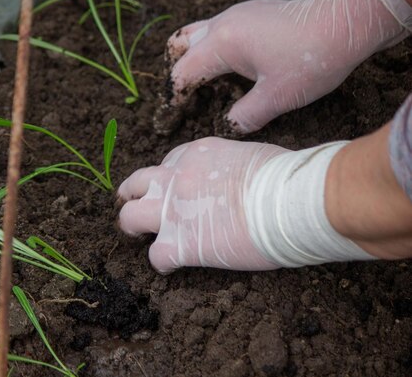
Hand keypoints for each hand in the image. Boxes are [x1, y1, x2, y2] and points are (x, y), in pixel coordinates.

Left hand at [117, 138, 284, 271]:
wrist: (290, 201)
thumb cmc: (284, 178)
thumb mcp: (251, 155)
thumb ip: (232, 165)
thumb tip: (243, 179)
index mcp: (196, 154)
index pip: (168, 163)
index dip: (170, 179)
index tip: (179, 191)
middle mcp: (176, 177)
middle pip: (137, 183)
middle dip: (135, 196)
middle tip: (142, 208)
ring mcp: (173, 210)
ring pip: (129, 217)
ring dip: (133, 227)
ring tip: (142, 237)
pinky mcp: (180, 243)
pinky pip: (156, 256)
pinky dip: (162, 263)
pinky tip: (173, 266)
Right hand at [154, 0, 408, 135]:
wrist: (347, 23)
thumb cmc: (311, 60)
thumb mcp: (276, 99)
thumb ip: (244, 117)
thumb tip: (227, 127)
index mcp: (222, 43)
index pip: (183, 72)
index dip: (177, 96)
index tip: (177, 115)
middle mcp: (223, 24)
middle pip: (181, 46)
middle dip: (180, 73)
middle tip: (189, 99)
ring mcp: (238, 15)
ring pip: (199, 35)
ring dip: (196, 59)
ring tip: (207, 86)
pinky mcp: (252, 14)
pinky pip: (219, 31)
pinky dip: (214, 51)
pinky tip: (232, 71)